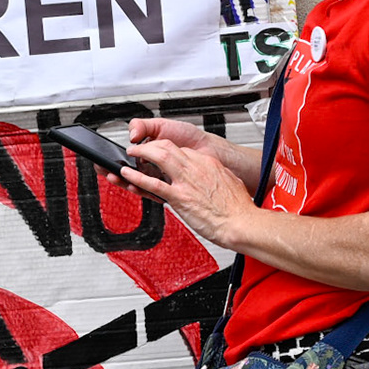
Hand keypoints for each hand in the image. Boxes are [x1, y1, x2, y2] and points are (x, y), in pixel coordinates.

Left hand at [121, 132, 258, 250]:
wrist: (241, 223)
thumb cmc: (238, 209)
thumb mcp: (230, 184)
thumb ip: (219, 178)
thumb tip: (216, 178)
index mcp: (208, 164)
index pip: (183, 150)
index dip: (169, 151)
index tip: (162, 155)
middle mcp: (196, 167)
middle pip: (168, 147)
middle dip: (151, 145)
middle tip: (142, 149)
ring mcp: (186, 181)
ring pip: (159, 157)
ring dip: (141, 153)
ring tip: (131, 154)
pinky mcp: (179, 197)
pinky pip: (153, 183)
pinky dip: (137, 178)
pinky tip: (127, 175)